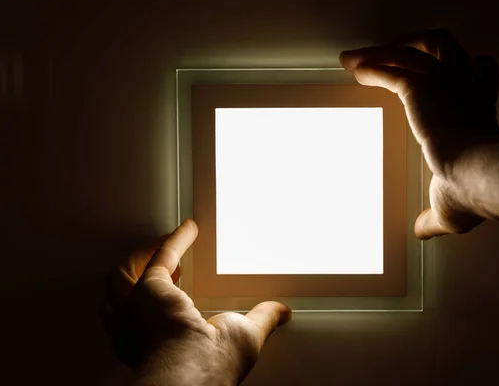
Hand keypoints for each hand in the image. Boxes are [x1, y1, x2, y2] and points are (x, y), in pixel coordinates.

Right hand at [99, 219, 290, 384]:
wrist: (195, 368)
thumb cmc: (211, 366)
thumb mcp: (244, 338)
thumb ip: (262, 319)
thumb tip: (282, 312)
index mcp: (152, 346)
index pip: (141, 322)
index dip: (151, 305)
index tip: (171, 289)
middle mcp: (136, 328)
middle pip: (114, 298)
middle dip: (131, 278)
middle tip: (153, 261)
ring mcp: (137, 307)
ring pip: (121, 275)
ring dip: (143, 256)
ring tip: (167, 241)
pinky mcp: (150, 286)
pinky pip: (161, 255)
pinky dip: (175, 241)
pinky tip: (190, 229)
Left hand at [340, 29, 498, 238]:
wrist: (477, 177)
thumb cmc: (474, 192)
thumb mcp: (450, 206)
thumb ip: (433, 217)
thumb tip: (421, 232)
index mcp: (478, 108)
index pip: (479, 69)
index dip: (464, 65)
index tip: (443, 71)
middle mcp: (463, 87)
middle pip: (444, 45)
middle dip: (417, 42)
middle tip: (395, 48)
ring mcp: (442, 84)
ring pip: (413, 49)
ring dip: (382, 50)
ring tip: (358, 57)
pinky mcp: (419, 89)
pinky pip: (390, 69)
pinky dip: (370, 66)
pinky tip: (353, 69)